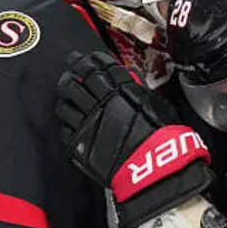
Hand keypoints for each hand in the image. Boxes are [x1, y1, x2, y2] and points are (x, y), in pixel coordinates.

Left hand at [56, 51, 212, 227]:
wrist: (153, 168)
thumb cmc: (161, 137)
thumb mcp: (155, 104)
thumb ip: (138, 90)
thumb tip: (129, 79)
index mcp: (120, 89)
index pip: (98, 66)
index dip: (89, 60)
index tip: (85, 59)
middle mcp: (100, 102)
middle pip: (75, 80)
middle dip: (71, 73)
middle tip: (70, 72)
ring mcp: (87, 123)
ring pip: (65, 103)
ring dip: (66, 99)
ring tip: (68, 98)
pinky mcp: (78, 144)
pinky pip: (64, 127)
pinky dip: (66, 122)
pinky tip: (71, 121)